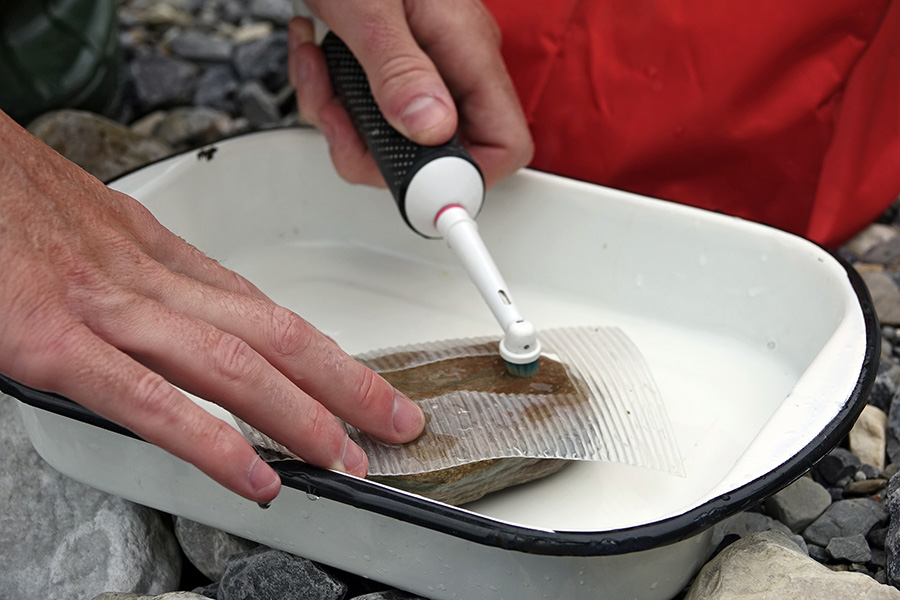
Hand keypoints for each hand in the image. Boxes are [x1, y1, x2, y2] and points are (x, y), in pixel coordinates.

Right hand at [0, 111, 423, 502]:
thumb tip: (188, 319)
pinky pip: (150, 399)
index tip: (362, 381)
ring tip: (351, 455)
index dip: (325, 352)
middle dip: (346, 383)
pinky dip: (210, 441)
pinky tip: (253, 475)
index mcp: (159, 256)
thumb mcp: (95, 233)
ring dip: (304, 414)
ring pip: (234, 365)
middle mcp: (151, 279)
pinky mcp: (56, 341)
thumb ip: (146, 277)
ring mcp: (108, 309)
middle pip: (275, 335)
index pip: (265, 309)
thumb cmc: (8, 199)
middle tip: (394, 421)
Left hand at [289, 0, 533, 188]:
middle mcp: (454, 65)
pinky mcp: (396, 65)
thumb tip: (430, 131)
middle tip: (340, 125)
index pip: (503, 146)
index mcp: (466, 53)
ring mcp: (426, 66)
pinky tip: (315, 55)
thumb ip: (398, 70)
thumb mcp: (368, 8)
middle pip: (438, 154)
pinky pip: (372, 110)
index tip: (423, 200)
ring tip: (318, 74)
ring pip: (396, 137)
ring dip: (341, 121)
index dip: (464, 183)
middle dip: (372, 152)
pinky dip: (331, 96)